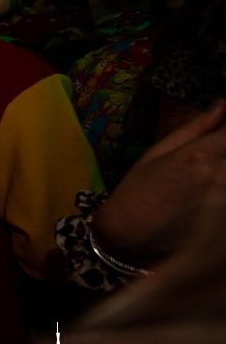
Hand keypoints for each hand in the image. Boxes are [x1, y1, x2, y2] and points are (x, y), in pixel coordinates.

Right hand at [95, 100, 225, 260]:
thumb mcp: (156, 154)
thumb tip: (223, 104)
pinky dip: (223, 186)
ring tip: (208, 174)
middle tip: (214, 151)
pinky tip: (210, 193)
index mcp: (201, 155)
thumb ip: (195, 128)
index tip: (222, 130)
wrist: (128, 238)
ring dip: (223, 169)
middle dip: (224, 150)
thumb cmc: (137, 192)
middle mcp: (221, 175)